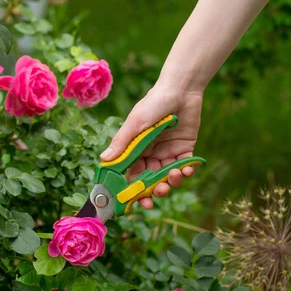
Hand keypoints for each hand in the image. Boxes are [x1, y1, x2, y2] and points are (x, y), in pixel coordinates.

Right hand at [100, 84, 202, 208]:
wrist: (180, 89)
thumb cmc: (153, 103)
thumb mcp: (135, 123)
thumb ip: (121, 143)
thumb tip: (103, 160)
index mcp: (135, 149)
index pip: (132, 174)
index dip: (133, 188)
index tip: (136, 201)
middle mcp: (150, 153)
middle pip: (150, 179)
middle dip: (154, 190)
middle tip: (158, 194)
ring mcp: (168, 152)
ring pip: (167, 176)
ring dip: (171, 181)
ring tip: (174, 176)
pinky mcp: (185, 148)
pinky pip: (185, 166)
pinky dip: (186, 171)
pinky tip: (187, 170)